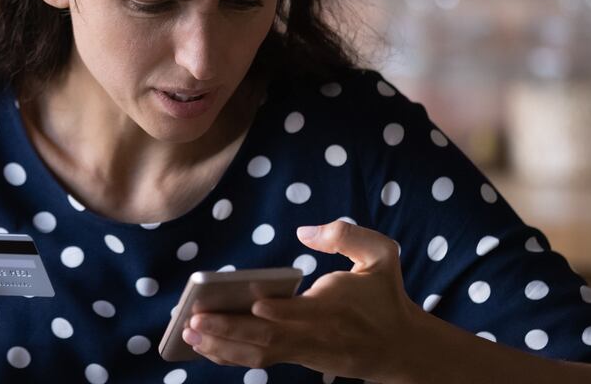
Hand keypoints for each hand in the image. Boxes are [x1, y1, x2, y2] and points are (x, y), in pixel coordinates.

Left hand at [181, 220, 421, 382]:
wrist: (402, 348)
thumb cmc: (386, 296)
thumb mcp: (382, 255)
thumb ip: (346, 235)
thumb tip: (305, 231)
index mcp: (334, 307)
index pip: (302, 313)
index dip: (278, 311)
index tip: (253, 301)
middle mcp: (315, 334)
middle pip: (268, 338)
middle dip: (229, 330)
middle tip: (193, 321)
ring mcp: (305, 352)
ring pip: (260, 354)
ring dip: (222, 348)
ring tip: (189, 335)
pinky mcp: (299, 360)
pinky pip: (261, 360)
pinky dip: (231, 355)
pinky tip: (205, 346)